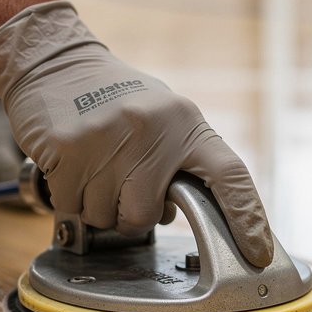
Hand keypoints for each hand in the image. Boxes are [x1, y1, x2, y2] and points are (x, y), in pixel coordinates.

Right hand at [0, 1, 272, 266]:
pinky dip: (70, 197)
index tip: (258, 253)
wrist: (53, 59)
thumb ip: (182, 164)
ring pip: (106, 217)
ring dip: (98, 205)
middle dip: (133, 213)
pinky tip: (73, 165)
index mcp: (186, 123)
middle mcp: (151, 129)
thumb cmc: (116, 98)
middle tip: (122, 182)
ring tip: (96, 166)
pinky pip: (72, 206)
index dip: (248, 218)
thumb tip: (194, 216)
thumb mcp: (165, 119)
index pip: (230, 176)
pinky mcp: (66, 147)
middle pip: (146, 214)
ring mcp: (107, 138)